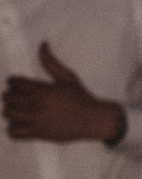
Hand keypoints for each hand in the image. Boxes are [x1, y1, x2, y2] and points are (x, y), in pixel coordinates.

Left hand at [3, 44, 124, 143]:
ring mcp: (36, 120)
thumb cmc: (82, 97)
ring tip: (21, 110)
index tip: (22, 86)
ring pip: (7, 114)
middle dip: (12, 96)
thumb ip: (51, 62)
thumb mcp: (68, 77)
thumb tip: (42, 44)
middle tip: (22, 97)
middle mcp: (36, 105)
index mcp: (42, 90)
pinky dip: (13, 128)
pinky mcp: (37, 134)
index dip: (15, 82)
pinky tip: (22, 124)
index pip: (13, 83)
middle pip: (7, 98)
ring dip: (12, 111)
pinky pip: (13, 132)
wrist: (95, 119)